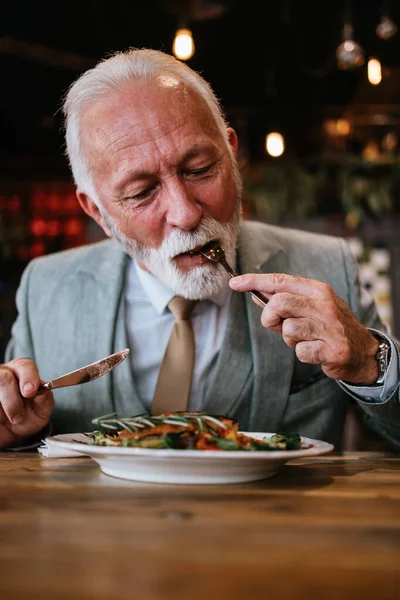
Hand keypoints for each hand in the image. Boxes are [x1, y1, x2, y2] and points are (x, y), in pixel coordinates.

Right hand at [0, 358, 54, 448]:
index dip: (28, 377)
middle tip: (18, 417)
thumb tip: (43, 392)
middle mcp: (4, 374)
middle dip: (12, 399)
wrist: (9, 435)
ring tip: (12, 420)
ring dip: (5, 409)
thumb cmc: (25, 418)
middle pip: (4, 377)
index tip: (31, 392)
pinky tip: (1, 419)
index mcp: (22, 374)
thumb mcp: (40, 413)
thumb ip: (45, 401)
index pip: (25, 365)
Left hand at [230, 273, 379, 383]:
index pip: (280, 281)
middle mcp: (325, 305)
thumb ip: (286, 301)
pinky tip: (316, 351)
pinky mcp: (333, 350)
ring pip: (288, 329)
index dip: (254, 281)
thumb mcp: (311, 307)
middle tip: (278, 326)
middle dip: (270, 317)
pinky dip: (303, 353)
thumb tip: (256, 294)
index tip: (234, 283)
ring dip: (289, 339)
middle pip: (278, 303)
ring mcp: (330, 327)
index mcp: (318, 290)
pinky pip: (301, 351)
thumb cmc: (330, 327)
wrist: (363, 352)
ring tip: (305, 339)